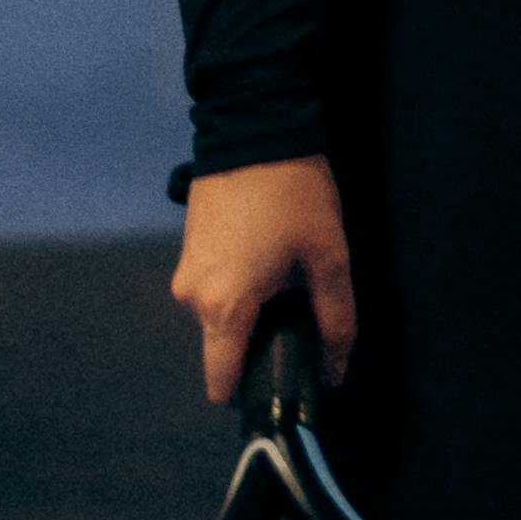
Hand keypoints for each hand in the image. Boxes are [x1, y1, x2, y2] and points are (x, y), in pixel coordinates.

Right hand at [170, 155, 355, 405]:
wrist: (255, 125)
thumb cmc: (294, 195)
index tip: (284, 383)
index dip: (254, 393)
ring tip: (286, 281)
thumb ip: (336, 323)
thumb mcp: (328, 258)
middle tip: (300, 318)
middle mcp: (192, 297)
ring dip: (250, 314)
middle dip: (260, 346)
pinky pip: (212, 291)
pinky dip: (238, 290)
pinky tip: (266, 261)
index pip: (221, 385)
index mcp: (224, 308)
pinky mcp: (187, 251)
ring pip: (219, 320)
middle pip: (225, 351)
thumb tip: (334, 372)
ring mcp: (184, 272)